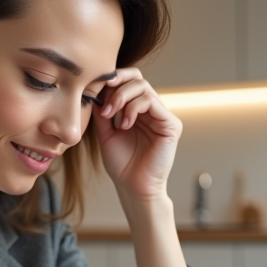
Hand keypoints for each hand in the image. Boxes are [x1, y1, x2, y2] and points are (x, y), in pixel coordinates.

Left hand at [91, 69, 181, 204]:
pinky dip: (133, 108)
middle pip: (137, 79)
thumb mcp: (106, 133)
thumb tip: (95, 89)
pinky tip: (125, 125)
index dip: (114, 79)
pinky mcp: (171, 124)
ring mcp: (163, 116)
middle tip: (104, 104)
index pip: (130, 82)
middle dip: (117, 86)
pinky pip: (151, 102)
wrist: (133, 187)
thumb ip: (103, 111)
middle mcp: (152, 110)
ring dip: (122, 98)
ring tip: (111, 116)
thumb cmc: (122, 164)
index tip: (96, 87)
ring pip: (143, 88)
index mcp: (138, 110)